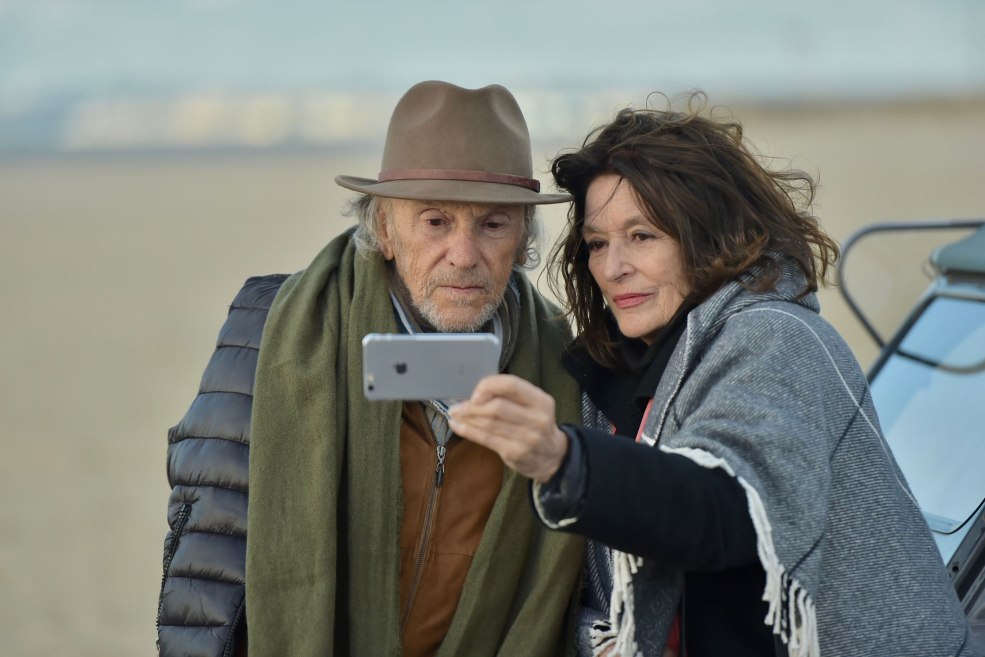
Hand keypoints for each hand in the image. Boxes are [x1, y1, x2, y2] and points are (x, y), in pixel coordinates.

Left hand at [448, 374, 568, 482]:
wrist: (553, 457)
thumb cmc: (536, 425)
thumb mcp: (533, 405)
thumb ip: (511, 396)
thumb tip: (476, 392)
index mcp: (541, 401)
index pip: (511, 385)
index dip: (489, 386)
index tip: (474, 393)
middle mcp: (537, 419)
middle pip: (497, 407)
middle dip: (472, 406)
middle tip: (457, 406)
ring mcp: (527, 438)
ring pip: (489, 424)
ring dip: (467, 418)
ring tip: (455, 414)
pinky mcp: (515, 453)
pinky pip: (486, 439)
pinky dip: (468, 431)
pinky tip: (458, 426)